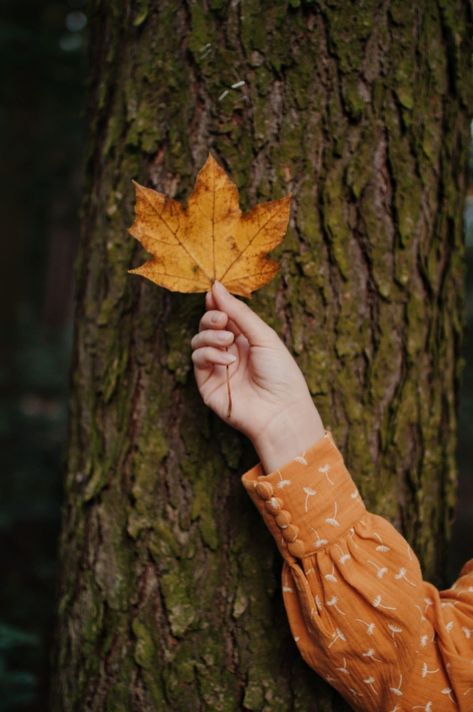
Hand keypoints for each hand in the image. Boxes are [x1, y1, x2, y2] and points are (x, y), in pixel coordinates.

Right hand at [191, 280, 324, 469]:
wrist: (281, 411)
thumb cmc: (281, 374)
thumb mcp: (263, 336)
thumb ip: (238, 313)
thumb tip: (215, 287)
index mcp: (246, 339)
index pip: (224, 315)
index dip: (217, 303)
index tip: (213, 292)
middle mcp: (230, 351)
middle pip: (207, 325)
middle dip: (211, 317)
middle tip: (222, 320)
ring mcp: (217, 367)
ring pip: (198, 340)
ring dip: (210, 335)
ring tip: (228, 341)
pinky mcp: (207, 383)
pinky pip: (198, 359)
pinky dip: (209, 354)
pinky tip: (227, 360)